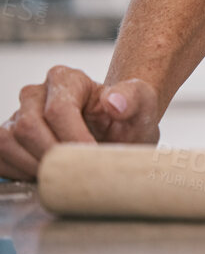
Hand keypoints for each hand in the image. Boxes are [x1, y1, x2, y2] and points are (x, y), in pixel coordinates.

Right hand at [0, 66, 161, 179]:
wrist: (113, 134)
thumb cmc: (126, 118)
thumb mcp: (142, 105)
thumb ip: (134, 98)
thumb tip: (113, 102)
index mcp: (65, 79)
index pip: (57, 109)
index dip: (72, 138)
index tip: (91, 155)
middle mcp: (35, 93)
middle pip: (28, 127)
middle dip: (53, 155)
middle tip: (76, 170)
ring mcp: (16, 115)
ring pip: (8, 142)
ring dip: (34, 165)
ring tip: (63, 172)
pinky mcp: (7, 137)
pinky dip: (18, 171)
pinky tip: (46, 174)